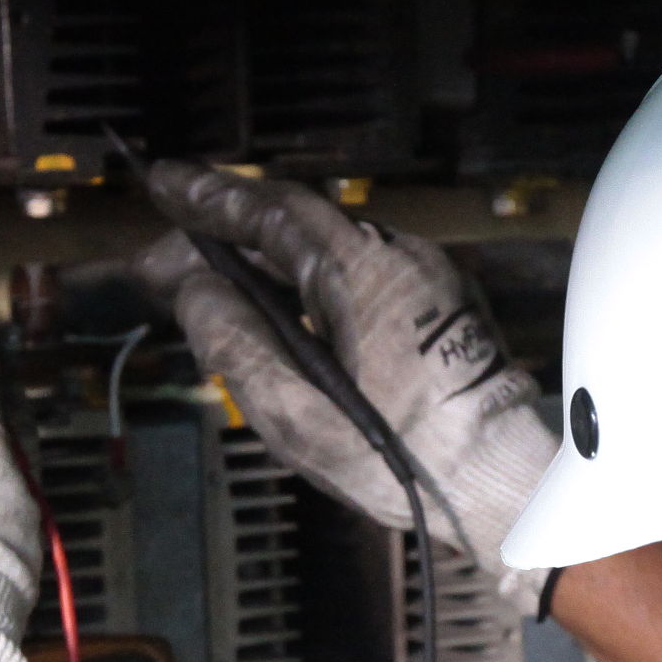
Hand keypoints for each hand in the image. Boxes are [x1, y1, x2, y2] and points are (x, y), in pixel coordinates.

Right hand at [133, 164, 556, 615]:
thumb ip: (235, 343)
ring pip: (325, 247)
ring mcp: (423, 275)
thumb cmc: (404, 457)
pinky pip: (355, 271)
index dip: (208, 196)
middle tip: (162, 257)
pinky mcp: (436, 304)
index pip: (272, 211)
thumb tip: (193, 290)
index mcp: (363, 271)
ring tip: (204, 288)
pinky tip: (273, 311)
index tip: (160, 181)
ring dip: (262, 258)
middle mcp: (396, 255)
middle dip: (222, 231)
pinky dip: (304, 279)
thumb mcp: (297, 414)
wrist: (500, 480)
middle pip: (295, 222)